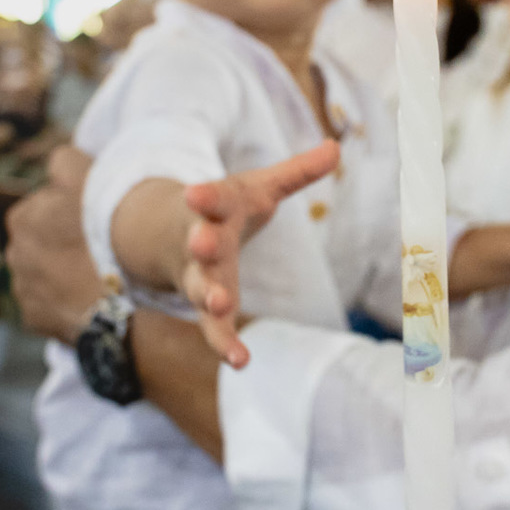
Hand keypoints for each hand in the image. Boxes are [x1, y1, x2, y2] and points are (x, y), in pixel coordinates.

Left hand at [5, 145, 106, 344]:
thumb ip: (64, 161)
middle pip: (42, 241)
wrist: (124, 296)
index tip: (93, 219)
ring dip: (63, 271)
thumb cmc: (105, 232)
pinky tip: (90, 295)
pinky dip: (66, 299)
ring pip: (45, 273)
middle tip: (96, 246)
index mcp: (22, 218)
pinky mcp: (35, 320)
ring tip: (95, 273)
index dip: (70, 211)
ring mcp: (23, 291)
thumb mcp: (86, 177)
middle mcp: (14, 254)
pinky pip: (51, 303)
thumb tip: (56, 163)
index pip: (44, 207)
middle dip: (61, 242)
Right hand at [179, 139, 340, 367]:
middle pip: (200, 244)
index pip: (210, 198)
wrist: (173, 236)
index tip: (194, 192)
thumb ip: (297, 172)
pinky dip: (224, 344)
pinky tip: (241, 361)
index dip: (204, 196)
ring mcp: (200, 276)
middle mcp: (203, 241)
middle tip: (200, 245)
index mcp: (216, 207)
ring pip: (199, 288)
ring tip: (218, 304)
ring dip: (208, 296)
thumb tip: (336, 147)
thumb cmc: (227, 210)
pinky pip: (213, 328)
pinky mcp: (206, 307)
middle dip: (201, 245)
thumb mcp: (259, 188)